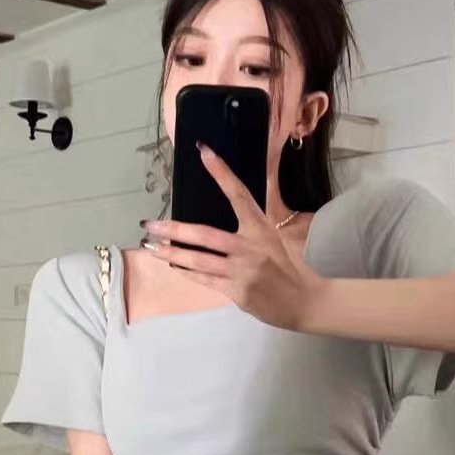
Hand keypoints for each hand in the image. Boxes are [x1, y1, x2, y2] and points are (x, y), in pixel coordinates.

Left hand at [141, 141, 328, 331]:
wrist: (305, 302)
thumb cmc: (289, 268)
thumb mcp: (276, 238)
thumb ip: (255, 221)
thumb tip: (240, 199)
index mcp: (261, 228)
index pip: (239, 194)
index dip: (222, 173)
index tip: (204, 152)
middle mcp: (249, 247)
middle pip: (204, 235)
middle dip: (174, 229)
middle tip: (149, 224)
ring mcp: (241, 271)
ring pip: (198, 260)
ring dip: (172, 253)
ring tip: (150, 247)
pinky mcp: (237, 292)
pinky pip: (205, 280)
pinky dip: (187, 272)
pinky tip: (173, 266)